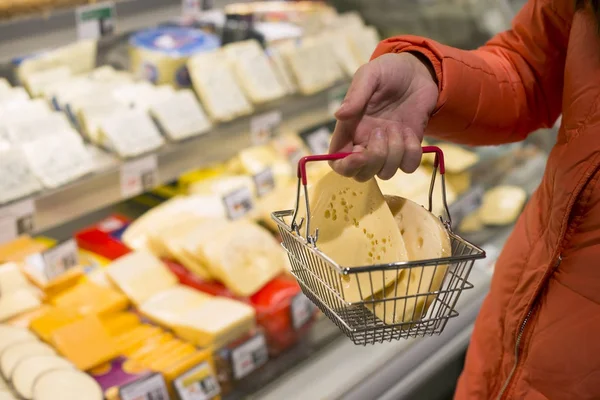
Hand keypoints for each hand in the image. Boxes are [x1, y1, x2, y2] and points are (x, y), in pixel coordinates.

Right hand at [329, 52, 438, 180]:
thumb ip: (355, 95)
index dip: (345, 167)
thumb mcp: (370, 75)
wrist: (418, 70)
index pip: (338, 161)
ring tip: (397, 127)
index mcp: (350, 130)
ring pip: (386, 173)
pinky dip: (411, 153)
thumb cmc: (388, 70)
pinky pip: (408, 166)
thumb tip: (339, 115)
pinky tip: (409, 132)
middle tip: (381, 132)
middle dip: (373, 160)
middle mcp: (366, 143)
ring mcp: (388, 148)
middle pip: (362, 175)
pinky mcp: (408, 148)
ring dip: (394, 153)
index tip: (359, 156)